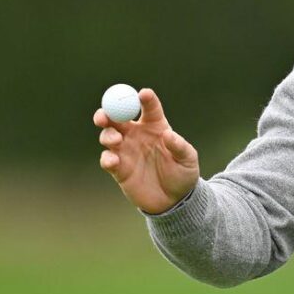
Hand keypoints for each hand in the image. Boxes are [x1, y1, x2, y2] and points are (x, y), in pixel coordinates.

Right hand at [95, 88, 199, 214]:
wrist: (174, 200)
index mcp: (156, 127)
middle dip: (108, 112)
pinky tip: (113, 161)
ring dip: (107, 135)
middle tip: (105, 114)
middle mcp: (137, 135)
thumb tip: (168, 135)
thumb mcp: (188, 159)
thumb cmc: (183, 174)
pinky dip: (107, 158)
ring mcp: (126, 151)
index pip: (149, 109)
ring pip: (108, 135)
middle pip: (118, 118)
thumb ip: (179, 146)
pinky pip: (107, 159)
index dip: (146, 100)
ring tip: (116, 140)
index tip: (143, 93)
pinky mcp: (119, 169)